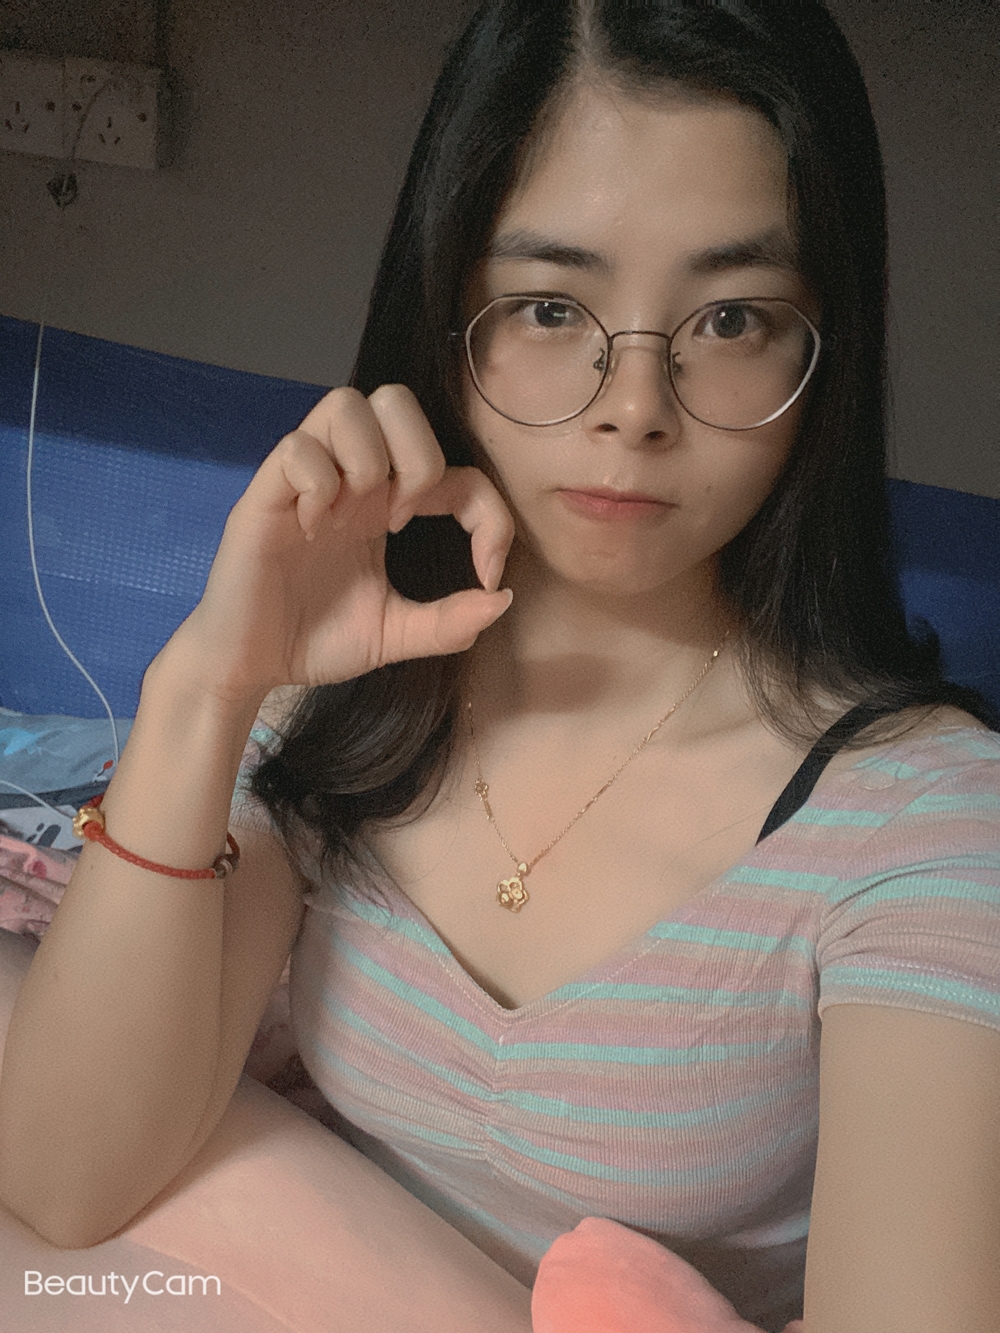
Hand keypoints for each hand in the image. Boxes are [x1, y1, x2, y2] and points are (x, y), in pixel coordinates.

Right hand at [175, 384, 514, 700]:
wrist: (250, 666)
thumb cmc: (315, 639)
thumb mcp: (395, 635)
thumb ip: (447, 624)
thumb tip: (501, 599)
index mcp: (387, 505)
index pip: (456, 468)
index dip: (487, 514)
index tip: (484, 572)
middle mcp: (350, 480)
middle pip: (396, 400)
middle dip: (418, 456)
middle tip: (402, 517)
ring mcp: (306, 481)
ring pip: (346, 404)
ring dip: (364, 460)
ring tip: (350, 518)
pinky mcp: (264, 496)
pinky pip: (297, 449)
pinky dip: (317, 485)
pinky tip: (310, 529)